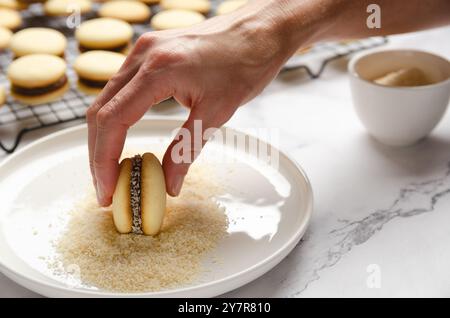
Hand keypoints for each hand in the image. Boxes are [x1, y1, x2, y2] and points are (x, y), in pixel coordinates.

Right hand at [87, 3, 300, 205]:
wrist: (260, 30)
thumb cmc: (246, 63)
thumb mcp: (217, 112)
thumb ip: (186, 149)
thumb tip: (168, 184)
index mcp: (157, 70)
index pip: (113, 120)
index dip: (104, 160)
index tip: (107, 189)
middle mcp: (142, 56)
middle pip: (100, 111)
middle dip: (98, 153)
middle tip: (106, 188)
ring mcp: (143, 51)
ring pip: (107, 99)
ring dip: (105, 136)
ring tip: (112, 169)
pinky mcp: (149, 53)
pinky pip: (121, 88)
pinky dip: (117, 117)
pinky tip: (122, 137)